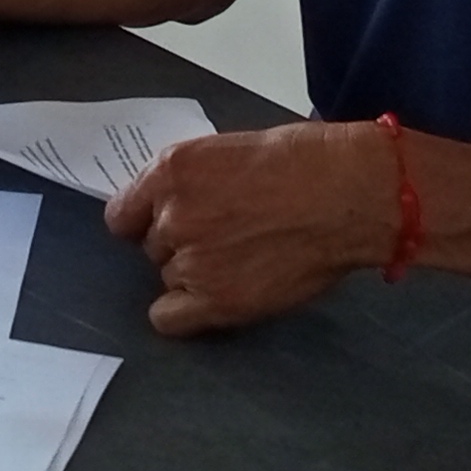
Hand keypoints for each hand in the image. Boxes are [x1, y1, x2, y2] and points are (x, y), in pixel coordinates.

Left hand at [104, 121, 394, 336]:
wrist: (348, 191)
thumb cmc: (305, 162)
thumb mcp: (229, 151)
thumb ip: (193, 182)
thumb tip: (177, 208)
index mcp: (171, 172)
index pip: (122, 214)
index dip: (147, 221)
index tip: (169, 224)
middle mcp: (171, 216)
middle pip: (152, 247)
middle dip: (182, 244)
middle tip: (228, 236)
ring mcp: (191, 260)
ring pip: (168, 278)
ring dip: (195, 274)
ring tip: (244, 260)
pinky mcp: (216, 299)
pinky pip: (169, 318)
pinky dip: (186, 312)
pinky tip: (216, 298)